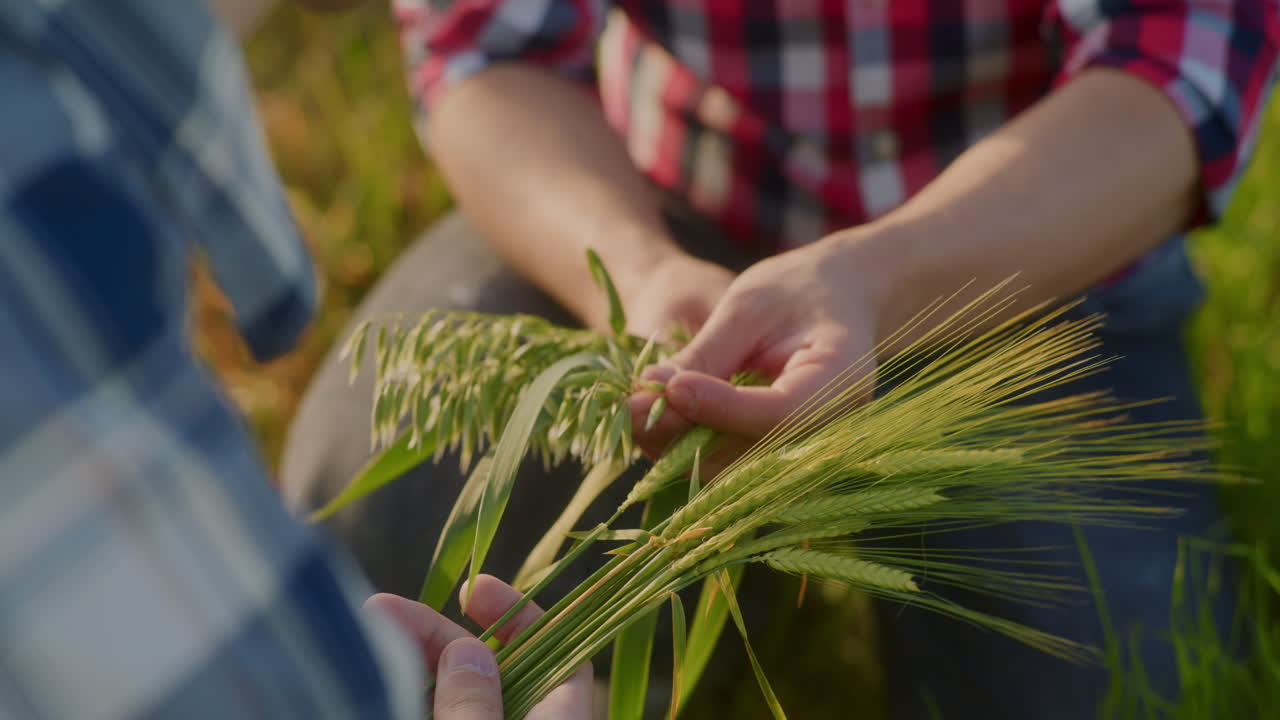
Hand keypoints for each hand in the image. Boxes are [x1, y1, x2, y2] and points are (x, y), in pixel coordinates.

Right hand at [365, 575, 591, 719]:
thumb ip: (476, 707)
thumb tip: (466, 651)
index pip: (555, 650)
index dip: (519, 612)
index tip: (473, 589)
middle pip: (484, 670)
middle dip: (434, 637)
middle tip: (380, 610)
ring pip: (448, 698)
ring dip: (409, 666)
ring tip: (365, 640)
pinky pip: (429, 716)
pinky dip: (402, 700)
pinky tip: (371, 685)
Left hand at [629, 232, 884, 454]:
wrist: (839, 301)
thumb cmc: (797, 289)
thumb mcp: (750, 305)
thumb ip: (707, 353)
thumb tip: (652, 393)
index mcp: (839, 380)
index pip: (779, 413)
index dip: (720, 408)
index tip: (670, 389)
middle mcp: (829, 429)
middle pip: (751, 452)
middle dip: (684, 435)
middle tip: (628, 408)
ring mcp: (806, 449)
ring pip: (732, 468)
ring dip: (676, 448)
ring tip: (632, 412)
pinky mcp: (778, 456)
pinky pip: (729, 464)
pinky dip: (687, 449)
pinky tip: (652, 422)